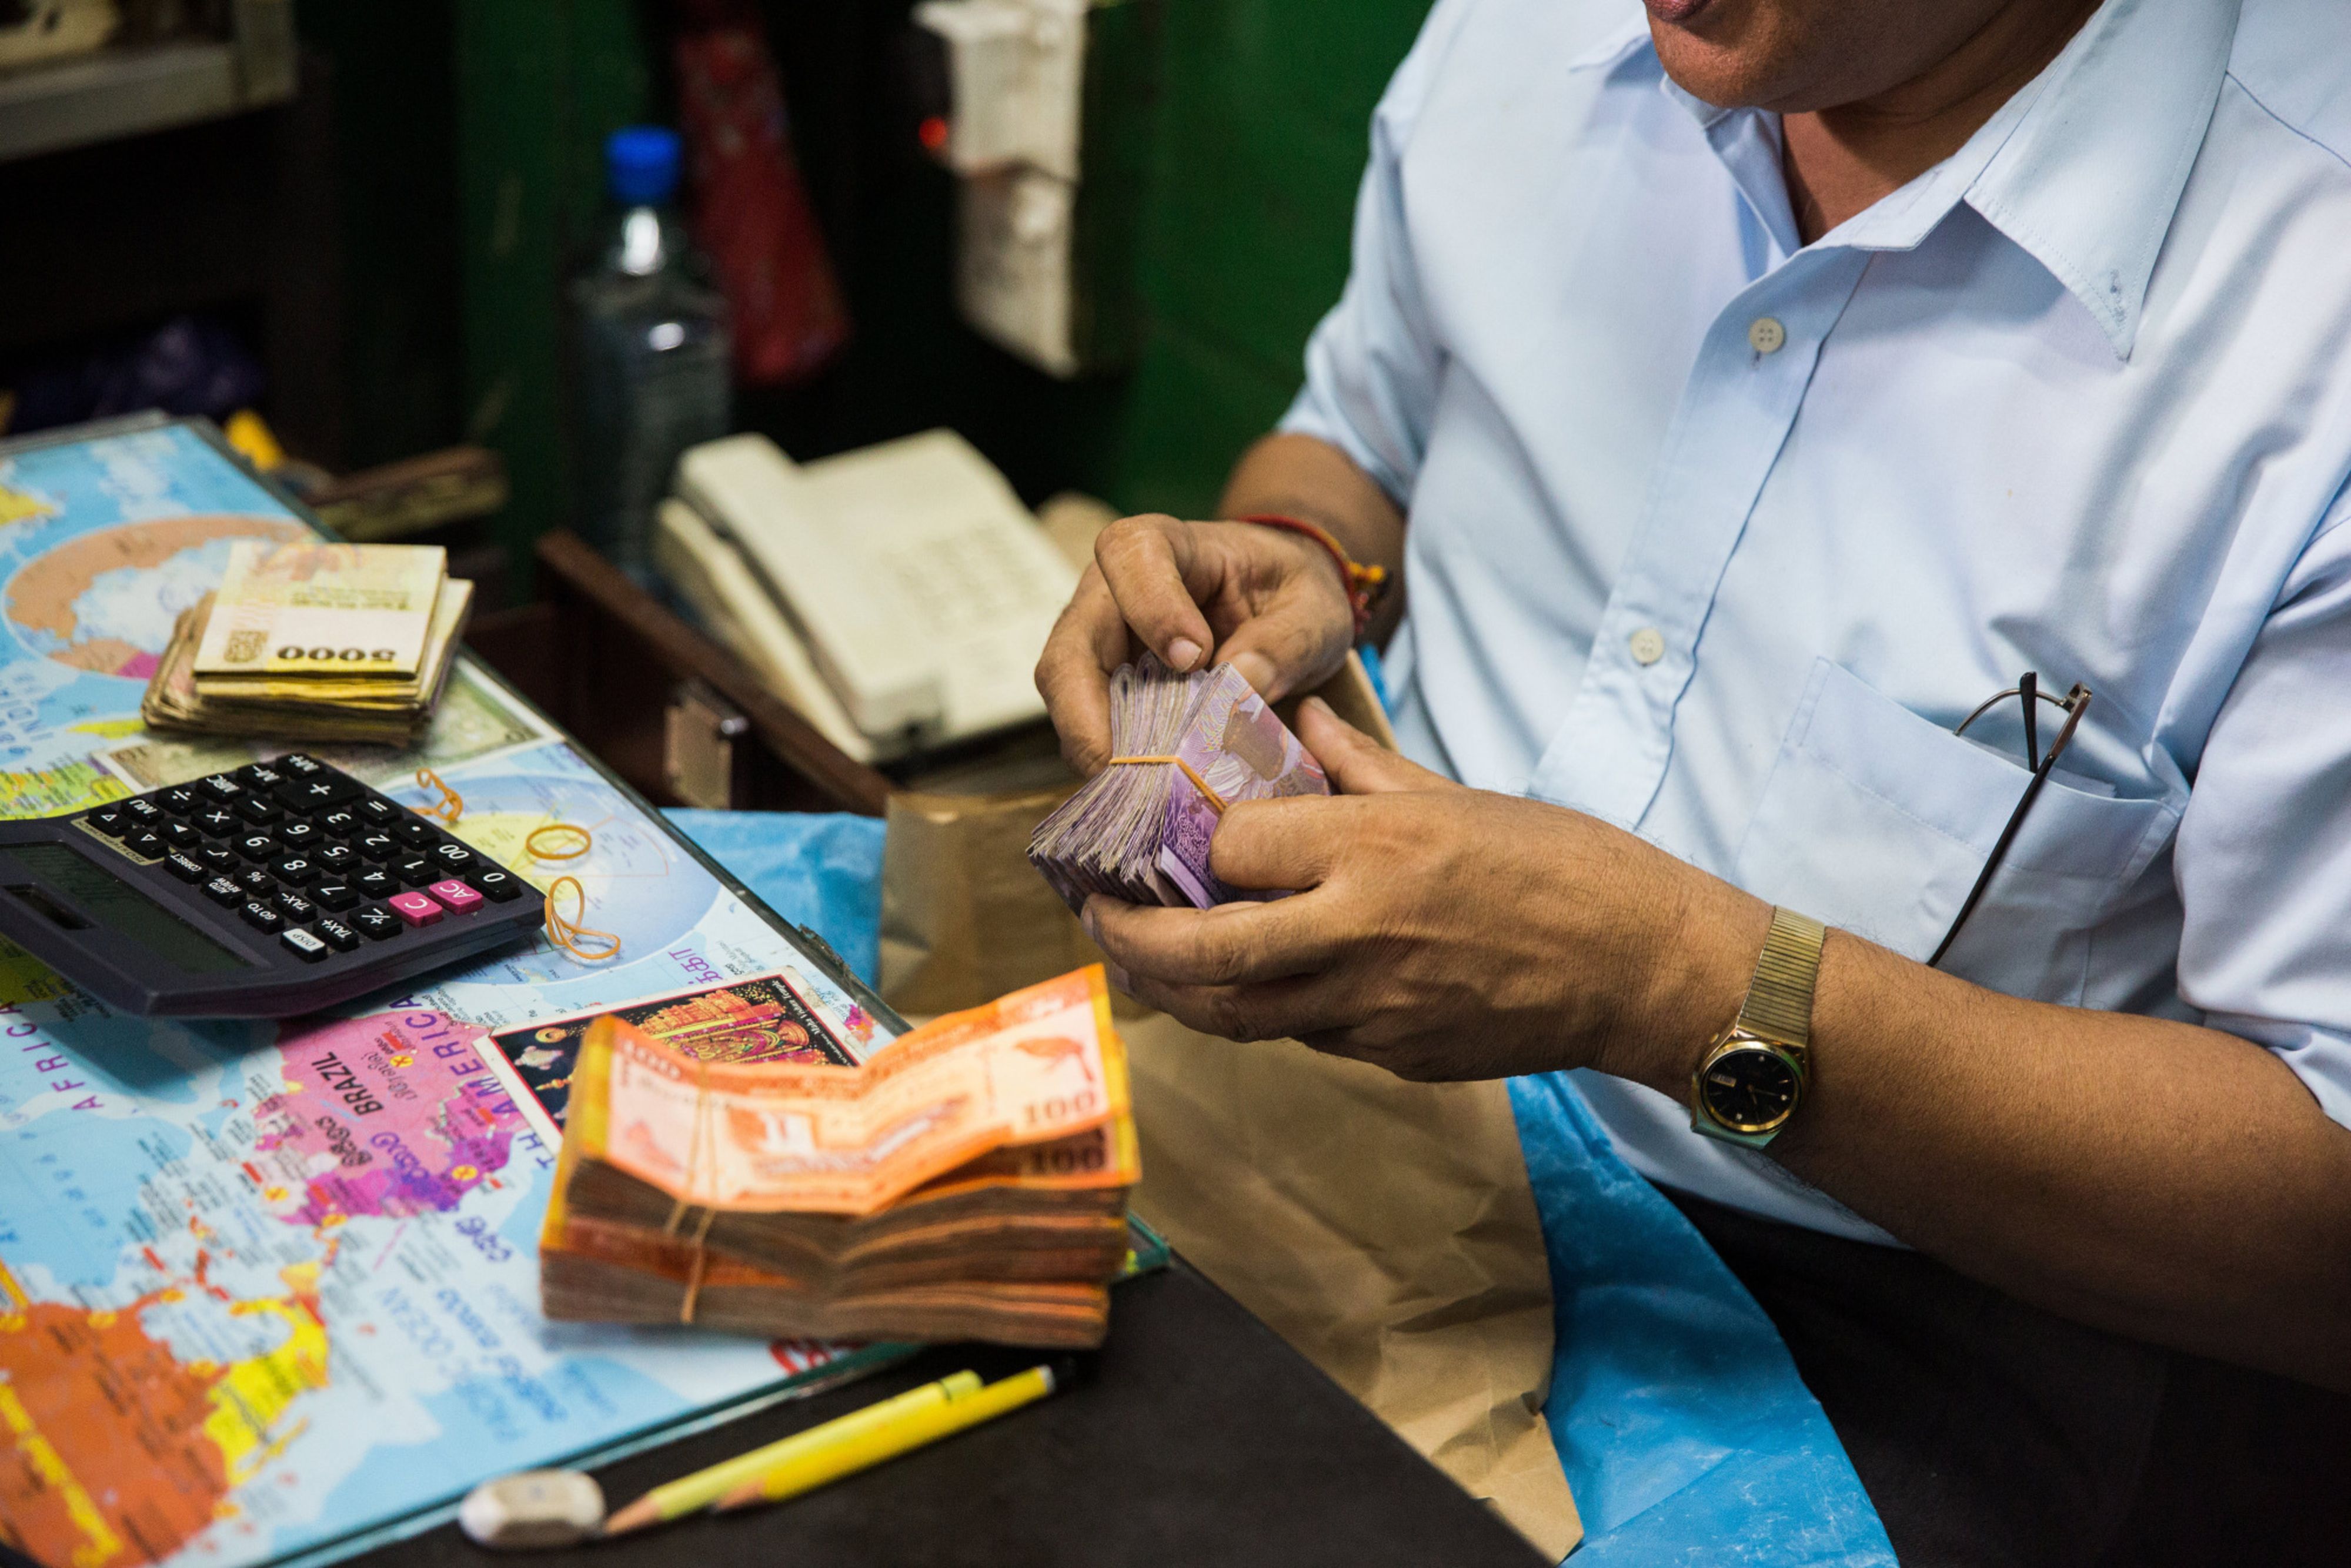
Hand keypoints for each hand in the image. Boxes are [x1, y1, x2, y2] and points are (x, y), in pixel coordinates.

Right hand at [1035, 514, 1354, 775]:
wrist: (1279, 612)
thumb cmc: (1290, 597)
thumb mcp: (1313, 611)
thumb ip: (1286, 642)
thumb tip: (1240, 683)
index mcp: (1167, 546)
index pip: (1131, 555)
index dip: (1151, 605)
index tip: (1193, 658)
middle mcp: (1112, 592)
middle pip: (1071, 643)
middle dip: (1089, 712)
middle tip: (1130, 768)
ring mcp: (1098, 644)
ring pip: (1066, 695)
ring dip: (1097, 748)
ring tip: (1144, 795)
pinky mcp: (1101, 690)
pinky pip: (1086, 729)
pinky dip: (1113, 764)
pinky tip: (1151, 795)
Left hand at [1082, 701, 1771, 1081]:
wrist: (1639, 965)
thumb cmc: (1559, 864)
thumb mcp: (1453, 794)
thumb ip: (1357, 767)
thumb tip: (1295, 722)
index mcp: (1373, 847)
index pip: (1233, 847)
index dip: (1193, 840)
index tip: (1174, 832)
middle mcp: (1358, 929)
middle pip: (1203, 950)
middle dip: (1132, 940)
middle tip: (1099, 918)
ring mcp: (1372, 1006)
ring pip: (1238, 1013)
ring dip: (1177, 992)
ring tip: (1142, 964)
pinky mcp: (1393, 1054)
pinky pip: (1304, 1035)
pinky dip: (1265, 1010)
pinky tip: (1250, 985)